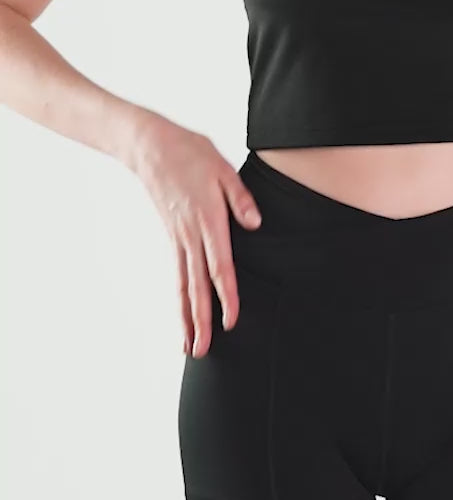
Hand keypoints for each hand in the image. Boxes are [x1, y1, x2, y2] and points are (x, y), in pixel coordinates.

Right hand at [130, 114, 261, 357]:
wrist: (150, 145)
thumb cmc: (191, 152)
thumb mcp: (223, 168)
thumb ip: (241, 199)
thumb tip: (255, 224)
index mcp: (208, 221)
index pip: (220, 267)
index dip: (227, 297)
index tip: (232, 322)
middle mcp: (190, 235)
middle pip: (196, 287)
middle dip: (201, 321)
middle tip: (203, 353)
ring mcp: (177, 237)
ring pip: (182, 285)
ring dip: (186, 317)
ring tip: (189, 347)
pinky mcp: (171, 235)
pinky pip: (176, 272)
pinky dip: (178, 296)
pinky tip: (182, 311)